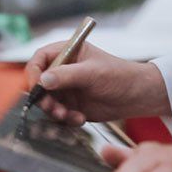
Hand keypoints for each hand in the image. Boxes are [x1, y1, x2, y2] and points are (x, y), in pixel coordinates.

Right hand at [24, 41, 169, 124]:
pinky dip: (65, 119)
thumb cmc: (118, 75)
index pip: (40, 59)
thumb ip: (66, 75)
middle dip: (44, 98)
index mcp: (67, 52)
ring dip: (54, 111)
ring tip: (68, 115)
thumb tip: (43, 80)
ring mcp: (67, 88)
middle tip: (53, 108)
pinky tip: (80, 118)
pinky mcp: (71, 105)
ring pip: (47, 102)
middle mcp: (64, 70)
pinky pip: (59, 114)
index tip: (36, 87)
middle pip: (39, 83)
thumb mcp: (92, 73)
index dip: (34, 72)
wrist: (137, 96)